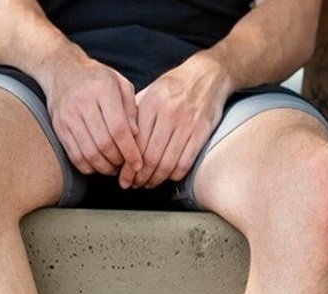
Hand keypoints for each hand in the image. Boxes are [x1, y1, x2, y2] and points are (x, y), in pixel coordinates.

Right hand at [38, 51, 143, 176]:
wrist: (62, 70)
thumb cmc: (98, 79)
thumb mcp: (120, 85)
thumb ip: (131, 109)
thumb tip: (136, 136)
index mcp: (103, 90)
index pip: (118, 129)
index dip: (130, 151)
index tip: (138, 164)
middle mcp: (82, 102)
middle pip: (104, 144)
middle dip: (118, 160)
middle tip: (126, 165)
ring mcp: (68, 115)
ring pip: (89, 153)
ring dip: (104, 167)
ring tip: (113, 167)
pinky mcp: (58, 127)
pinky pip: (74, 155)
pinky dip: (88, 166)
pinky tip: (97, 165)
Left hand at [124, 54, 231, 188]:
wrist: (208, 75)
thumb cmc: (176, 85)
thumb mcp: (151, 91)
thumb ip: (136, 113)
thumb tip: (119, 137)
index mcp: (152, 104)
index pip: (136, 143)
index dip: (128, 164)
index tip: (124, 176)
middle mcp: (169, 114)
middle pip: (150, 156)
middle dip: (139, 176)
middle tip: (134, 184)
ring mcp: (187, 125)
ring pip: (167, 163)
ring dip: (156, 179)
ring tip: (148, 183)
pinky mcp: (201, 133)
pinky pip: (185, 162)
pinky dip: (174, 175)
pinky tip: (168, 177)